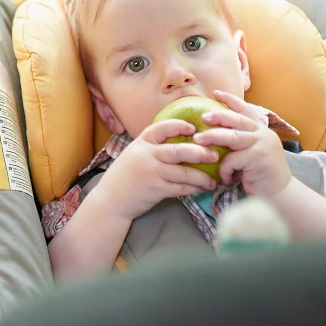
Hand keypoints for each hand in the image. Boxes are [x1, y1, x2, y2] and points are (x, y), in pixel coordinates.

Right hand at [95, 119, 218, 220]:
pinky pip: (180, 188)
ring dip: (202, 176)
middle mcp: (146, 155)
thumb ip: (154, 146)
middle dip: (199, 152)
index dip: (179, 125)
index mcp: (142, 142)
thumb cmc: (127, 175)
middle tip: (215, 154)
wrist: (111, 199)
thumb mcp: (136, 154)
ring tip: (214, 180)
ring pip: (183, 173)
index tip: (194, 127)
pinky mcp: (156, 190)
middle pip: (177, 150)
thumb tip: (183, 140)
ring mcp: (151, 173)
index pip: (161, 128)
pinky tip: (202, 189)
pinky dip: (193, 188)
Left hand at [192, 90, 291, 196]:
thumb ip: (240, 141)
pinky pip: (232, 160)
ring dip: (212, 137)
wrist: (279, 196)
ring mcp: (262, 144)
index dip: (231, 100)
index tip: (216, 93)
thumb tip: (213, 130)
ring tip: (197, 140)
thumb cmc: (260, 176)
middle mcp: (263, 134)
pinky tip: (225, 179)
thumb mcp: (251, 153)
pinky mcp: (258, 158)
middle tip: (202, 117)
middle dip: (217, 116)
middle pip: (236, 120)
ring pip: (231, 137)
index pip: (245, 110)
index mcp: (261, 130)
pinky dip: (224, 169)